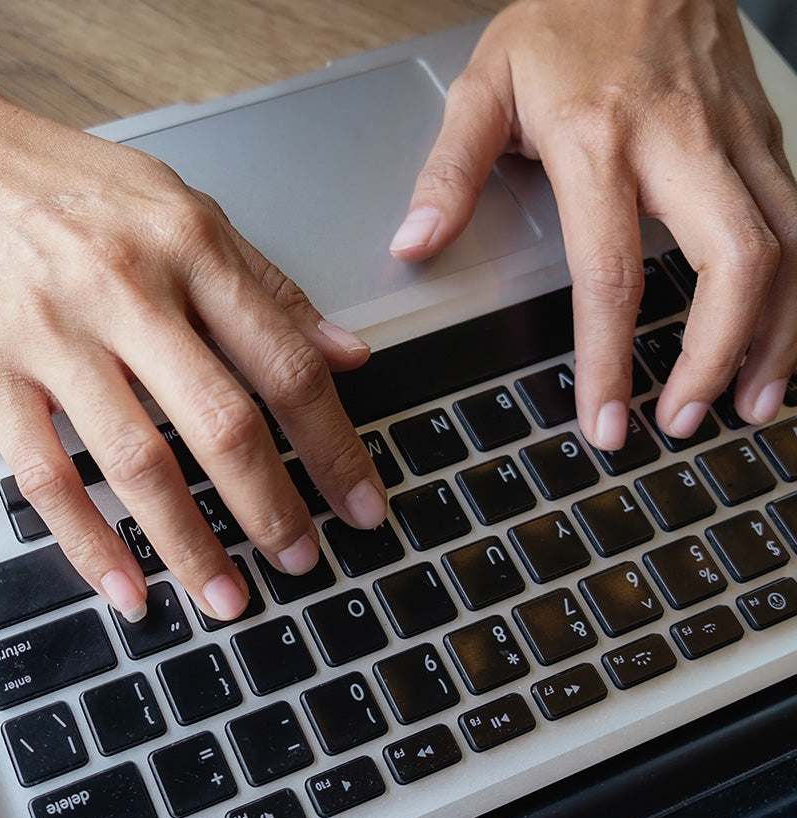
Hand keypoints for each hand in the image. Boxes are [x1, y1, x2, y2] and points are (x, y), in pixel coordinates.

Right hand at [0, 69, 386, 620]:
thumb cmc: (61, 178)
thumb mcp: (180, 206)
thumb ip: (265, 283)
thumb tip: (343, 352)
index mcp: (188, 248)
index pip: (284, 364)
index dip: (333, 445)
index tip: (361, 501)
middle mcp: (128, 292)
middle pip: (222, 423)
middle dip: (273, 509)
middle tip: (304, 561)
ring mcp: (55, 336)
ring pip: (139, 462)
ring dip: (191, 543)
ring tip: (227, 596)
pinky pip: (46, 476)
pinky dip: (89, 543)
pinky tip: (126, 586)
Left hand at [391, 0, 796, 449]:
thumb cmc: (563, 17)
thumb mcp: (484, 82)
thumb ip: (449, 170)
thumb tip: (414, 246)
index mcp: (599, 141)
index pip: (611, 271)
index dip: (611, 357)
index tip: (607, 419)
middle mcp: (681, 145)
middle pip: (736, 265)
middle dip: (720, 356)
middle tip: (684, 422)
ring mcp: (736, 140)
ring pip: (791, 248)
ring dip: (779, 336)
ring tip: (751, 402)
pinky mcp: (767, 138)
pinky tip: (777, 334)